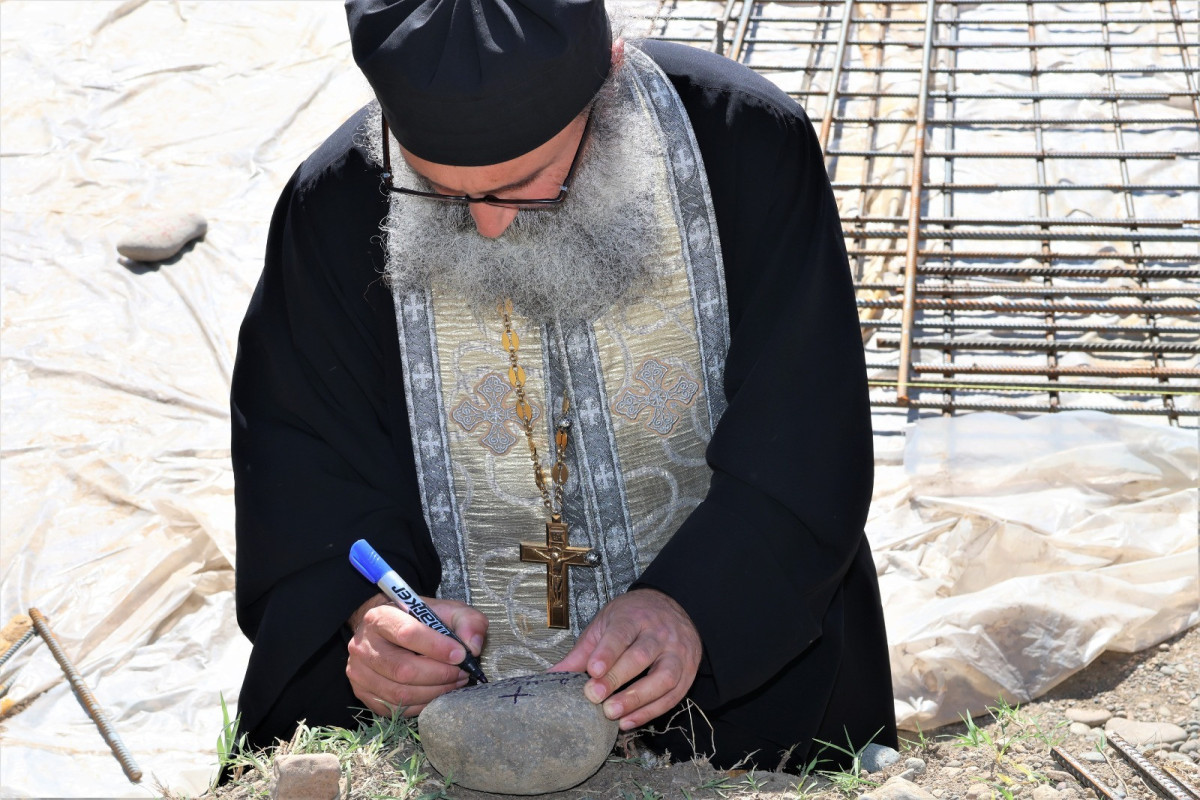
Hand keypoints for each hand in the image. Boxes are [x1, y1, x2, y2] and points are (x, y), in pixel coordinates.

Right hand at [346, 593, 487, 716]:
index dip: (437, 647)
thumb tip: (472, 646)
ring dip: (434, 692)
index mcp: (380, 617)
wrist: (390, 630)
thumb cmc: (420, 620)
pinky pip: (396, 708)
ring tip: (454, 682)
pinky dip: (422, 705)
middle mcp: (363, 646)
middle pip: (403, 670)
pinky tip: (437, 693)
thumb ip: (467, 621)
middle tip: (462, 673)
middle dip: (440, 675)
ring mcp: (359, 673)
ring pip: (400, 694)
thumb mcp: (447, 610)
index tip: (461, 654)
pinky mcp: (364, 694)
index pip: (407, 633)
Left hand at [550, 588, 700, 730]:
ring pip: (663, 677)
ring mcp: (677, 652)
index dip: (607, 652)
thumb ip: (582, 652)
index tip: (592, 670)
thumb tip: (552, 676)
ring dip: (637, 699)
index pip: (622, 633)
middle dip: (617, 679)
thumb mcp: (605, 624)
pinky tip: (629, 721)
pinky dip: (651, 711)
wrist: (673, 606)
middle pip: (641, 656)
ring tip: (612, 714)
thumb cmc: (632, 618)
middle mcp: (660, 633)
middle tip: (595, 697)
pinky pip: (673, 696)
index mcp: (635, 617)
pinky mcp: (688, 672)